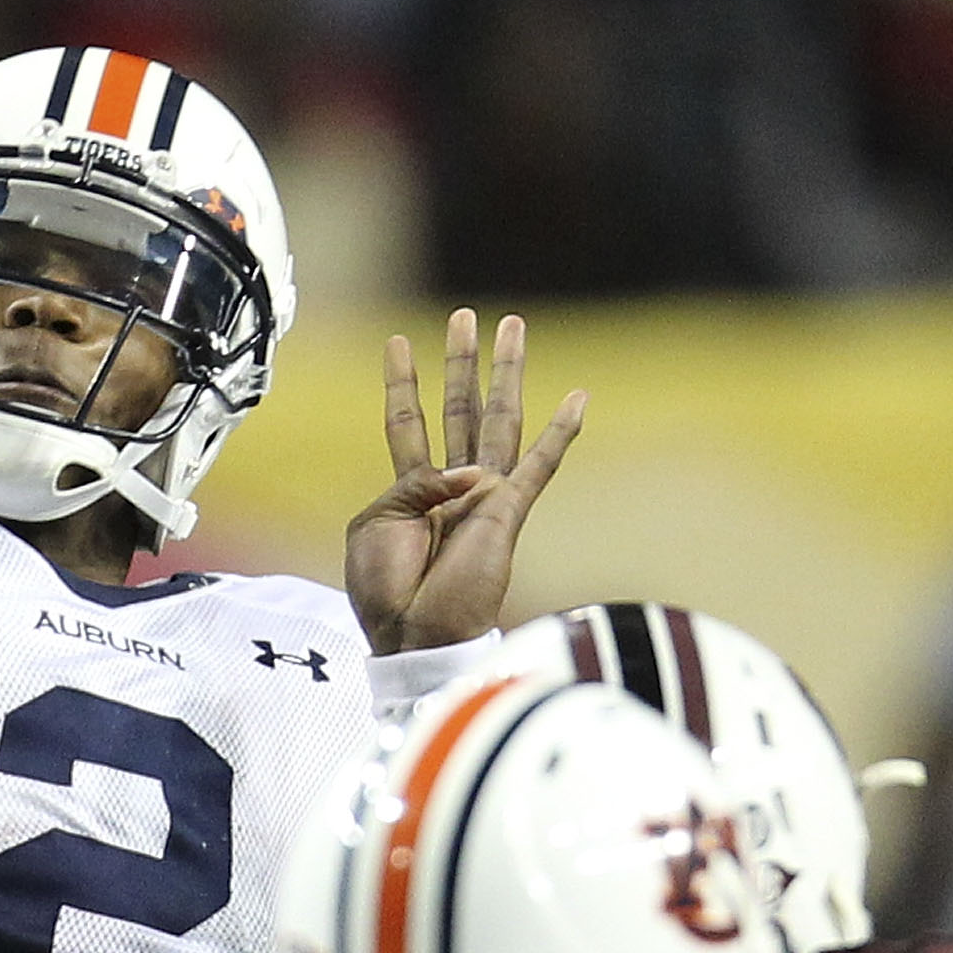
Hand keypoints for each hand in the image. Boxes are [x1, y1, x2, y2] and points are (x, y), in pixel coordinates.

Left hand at [346, 309, 585, 654]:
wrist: (414, 635)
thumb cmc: (386, 591)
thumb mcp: (373, 525)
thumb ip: (410, 485)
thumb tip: (465, 474)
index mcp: (412, 492)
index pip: (407, 423)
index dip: (402, 383)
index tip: (397, 342)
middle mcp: (452, 487)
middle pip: (460, 409)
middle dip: (462, 362)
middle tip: (465, 317)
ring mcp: (483, 497)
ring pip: (499, 421)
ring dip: (505, 373)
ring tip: (511, 326)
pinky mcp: (508, 513)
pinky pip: (540, 465)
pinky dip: (561, 432)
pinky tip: (579, 397)